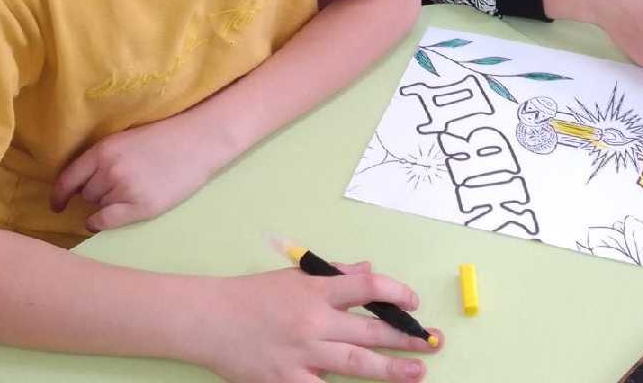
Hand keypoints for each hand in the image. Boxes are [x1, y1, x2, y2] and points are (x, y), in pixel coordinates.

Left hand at [51, 116, 233, 231]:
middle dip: (93, 193)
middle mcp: (109, 170)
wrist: (199, 142)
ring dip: (103, 203)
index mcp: (103, 150)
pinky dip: (98, 223)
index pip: (68, 178)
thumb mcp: (126, 139)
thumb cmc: (164, 138)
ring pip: (97, 206)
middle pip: (85, 193)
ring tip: (126, 193)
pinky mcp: (141, 207)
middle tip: (113, 187)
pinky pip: (106, 221)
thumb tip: (80, 186)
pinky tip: (101, 221)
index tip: (57, 205)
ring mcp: (125, 190)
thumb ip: (103, 158)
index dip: (59, 194)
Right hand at [191, 264, 438, 381]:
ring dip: (390, 370)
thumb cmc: (252, 296)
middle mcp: (313, 322)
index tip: (413, 302)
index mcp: (316, 291)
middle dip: (405, 338)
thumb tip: (368, 271)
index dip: (395, 293)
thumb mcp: (294, 276)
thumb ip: (333, 275)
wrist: (209, 320)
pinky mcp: (287, 381)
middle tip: (433, 343)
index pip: (366, 286)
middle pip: (369, 331)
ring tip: (418, 373)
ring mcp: (302, 354)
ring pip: (355, 364)